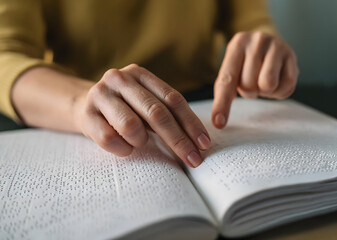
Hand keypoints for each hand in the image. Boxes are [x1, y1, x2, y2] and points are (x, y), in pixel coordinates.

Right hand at [74, 64, 210, 166]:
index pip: (173, 99)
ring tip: (139, 142)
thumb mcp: (146, 104)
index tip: (204, 143)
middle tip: (193, 160)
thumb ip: (168, 114)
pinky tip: (125, 148)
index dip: (191, 123)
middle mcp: (120, 79)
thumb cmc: (125, 108)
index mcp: (141, 75)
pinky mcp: (86, 114)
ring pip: (131, 126)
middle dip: (178, 140)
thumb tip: (198, 141)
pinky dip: (123, 149)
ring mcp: (101, 95)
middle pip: (156, 113)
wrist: (84, 105)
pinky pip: (110, 139)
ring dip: (141, 141)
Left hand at [212, 31, 298, 127]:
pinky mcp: (292, 56)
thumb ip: (224, 92)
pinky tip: (277, 79)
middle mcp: (257, 40)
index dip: (222, 104)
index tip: (218, 123)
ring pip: (267, 85)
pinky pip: (287, 87)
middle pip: (248, 85)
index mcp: (237, 44)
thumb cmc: (246, 63)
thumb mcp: (232, 69)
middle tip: (253, 79)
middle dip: (250, 90)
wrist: (269, 44)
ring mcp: (277, 46)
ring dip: (265, 91)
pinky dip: (280, 91)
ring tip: (264, 80)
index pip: (226, 80)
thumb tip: (218, 122)